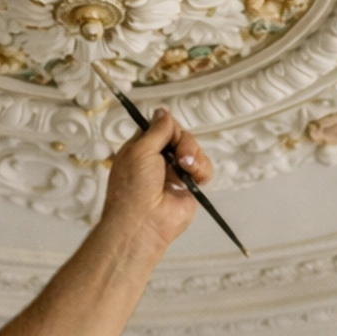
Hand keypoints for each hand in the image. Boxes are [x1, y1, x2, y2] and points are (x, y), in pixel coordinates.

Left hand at [100, 108, 214, 253]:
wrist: (143, 222)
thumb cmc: (132, 192)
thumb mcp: (140, 149)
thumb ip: (156, 129)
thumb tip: (163, 113)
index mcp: (141, 149)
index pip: (161, 127)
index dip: (168, 127)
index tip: (168, 131)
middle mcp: (157, 160)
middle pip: (181, 136)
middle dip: (183, 142)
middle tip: (179, 154)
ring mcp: (174, 173)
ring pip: (194, 150)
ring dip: (193, 155)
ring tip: (185, 167)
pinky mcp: (189, 186)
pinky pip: (203, 169)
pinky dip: (202, 169)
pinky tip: (194, 176)